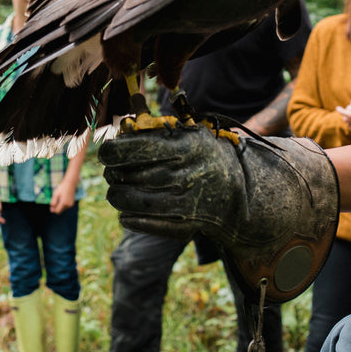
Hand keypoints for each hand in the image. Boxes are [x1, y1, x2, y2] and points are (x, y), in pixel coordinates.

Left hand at [50, 177, 76, 213]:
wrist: (70, 184)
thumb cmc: (61, 188)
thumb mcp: (55, 194)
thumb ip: (53, 203)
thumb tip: (52, 211)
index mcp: (64, 203)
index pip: (57, 211)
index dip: (53, 209)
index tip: (52, 204)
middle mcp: (68, 205)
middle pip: (60, 211)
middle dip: (56, 208)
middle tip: (55, 200)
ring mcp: (71, 205)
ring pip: (63, 209)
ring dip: (60, 206)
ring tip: (59, 198)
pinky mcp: (72, 204)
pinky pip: (66, 207)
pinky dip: (63, 205)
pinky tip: (63, 199)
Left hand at [99, 124, 337, 301]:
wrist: (244, 195)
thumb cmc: (209, 157)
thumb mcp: (191, 135)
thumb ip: (158, 130)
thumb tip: (123, 126)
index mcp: (186, 147)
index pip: (134, 149)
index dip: (111, 151)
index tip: (106, 151)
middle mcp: (186, 175)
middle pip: (128, 176)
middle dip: (112, 173)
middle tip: (111, 171)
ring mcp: (185, 203)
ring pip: (131, 200)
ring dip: (116, 195)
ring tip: (116, 189)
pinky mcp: (183, 225)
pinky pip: (142, 222)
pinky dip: (129, 216)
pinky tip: (127, 209)